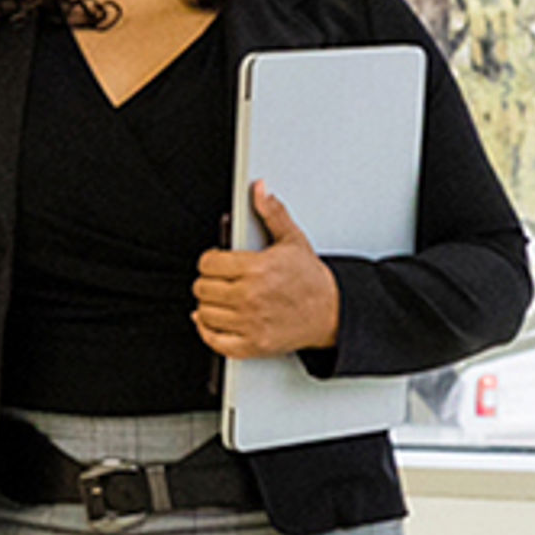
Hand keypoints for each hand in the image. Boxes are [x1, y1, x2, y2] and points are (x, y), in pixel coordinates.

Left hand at [195, 182, 344, 358]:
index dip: (210, 260)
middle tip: (220, 279)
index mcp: (257, 268)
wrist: (331, 312)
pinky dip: (207, 331)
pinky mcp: (252, 344)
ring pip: (205, 313)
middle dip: (208, 281)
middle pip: (203, 288)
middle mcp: (251, 297)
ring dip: (208, 305)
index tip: (217, 262)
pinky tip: (211, 320)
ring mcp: (250, 323)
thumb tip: (260, 191)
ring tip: (220, 298)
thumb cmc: (311, 279)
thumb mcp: (293, 240)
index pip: (209, 263)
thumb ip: (272, 213)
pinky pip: (214, 341)